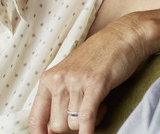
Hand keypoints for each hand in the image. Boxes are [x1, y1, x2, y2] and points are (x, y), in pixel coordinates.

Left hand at [28, 13, 152, 133]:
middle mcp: (58, 80)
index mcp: (49, 78)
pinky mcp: (95, 84)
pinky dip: (88, 131)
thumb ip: (60, 98)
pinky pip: (86, 118)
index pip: (35, 118)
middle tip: (87, 113)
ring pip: (73, 124)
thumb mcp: (72, 75)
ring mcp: (76, 81)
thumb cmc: (100, 57)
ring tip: (99, 105)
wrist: (124, 36)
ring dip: (89, 122)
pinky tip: (92, 132)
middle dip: (73, 128)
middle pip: (57, 126)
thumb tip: (51, 130)